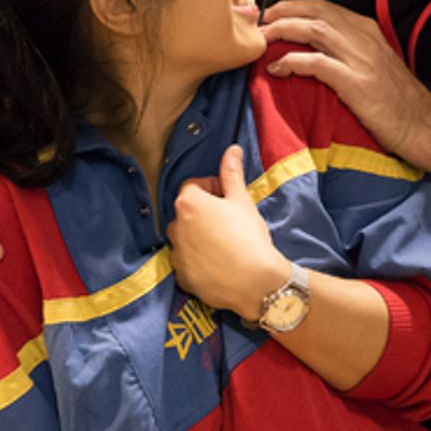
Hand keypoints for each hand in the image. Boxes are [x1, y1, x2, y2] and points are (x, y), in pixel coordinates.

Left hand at [167, 145, 287, 319]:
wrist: (255, 281)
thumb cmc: (248, 236)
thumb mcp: (242, 200)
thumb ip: (232, 173)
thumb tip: (232, 149)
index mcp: (187, 203)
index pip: (194, 185)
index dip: (214, 189)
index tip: (229, 199)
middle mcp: (175, 228)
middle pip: (188, 212)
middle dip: (205, 213)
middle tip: (229, 221)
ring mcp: (176, 255)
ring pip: (186, 238)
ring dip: (199, 236)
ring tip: (226, 244)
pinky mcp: (182, 277)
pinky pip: (188, 262)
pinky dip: (199, 260)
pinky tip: (220, 264)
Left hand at [260, 0, 430, 161]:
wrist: (423, 126)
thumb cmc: (399, 102)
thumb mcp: (377, 66)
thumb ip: (352, 52)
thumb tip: (318, 51)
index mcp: (369, 31)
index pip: (325, 7)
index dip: (296, 7)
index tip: (275, 15)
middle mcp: (364, 38)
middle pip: (316, 12)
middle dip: (284, 12)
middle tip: (261, 21)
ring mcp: (361, 59)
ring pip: (313, 30)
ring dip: (282, 31)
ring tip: (263, 39)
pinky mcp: (355, 82)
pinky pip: (315, 63)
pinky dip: (291, 62)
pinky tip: (277, 69)